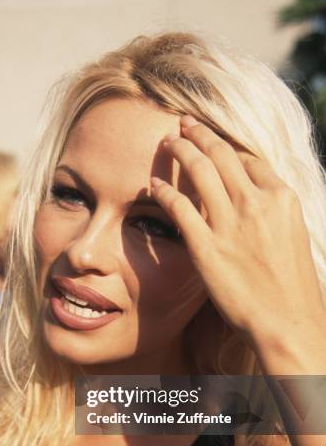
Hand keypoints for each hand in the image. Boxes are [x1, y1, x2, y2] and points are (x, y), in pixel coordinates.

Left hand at [151, 116, 325, 347]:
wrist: (287, 321)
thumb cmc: (291, 285)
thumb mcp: (291, 235)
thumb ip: (270, 211)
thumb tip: (252, 199)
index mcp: (281, 197)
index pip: (248, 159)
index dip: (226, 147)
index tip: (211, 143)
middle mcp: (255, 202)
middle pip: (221, 154)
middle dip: (199, 133)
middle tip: (183, 124)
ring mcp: (229, 223)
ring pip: (199, 170)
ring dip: (180, 149)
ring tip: (168, 141)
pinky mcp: (206, 246)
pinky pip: (178, 207)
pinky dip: (164, 192)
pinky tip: (153, 185)